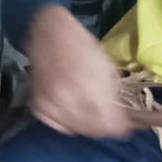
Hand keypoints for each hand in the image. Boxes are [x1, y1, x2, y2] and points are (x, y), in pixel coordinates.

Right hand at [25, 5, 130, 139]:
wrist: (51, 32)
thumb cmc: (82, 46)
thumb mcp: (106, 66)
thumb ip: (112, 94)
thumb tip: (118, 117)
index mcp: (90, 86)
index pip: (108, 122)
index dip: (118, 128)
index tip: (123, 128)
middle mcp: (69, 98)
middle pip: (91, 129)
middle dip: (102, 128)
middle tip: (107, 123)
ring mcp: (51, 102)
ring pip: (73, 129)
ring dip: (84, 126)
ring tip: (90, 118)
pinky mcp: (38, 104)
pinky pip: (55, 124)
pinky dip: (65, 123)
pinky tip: (71, 115)